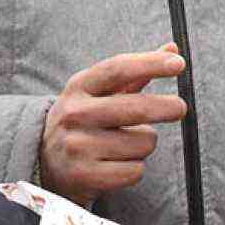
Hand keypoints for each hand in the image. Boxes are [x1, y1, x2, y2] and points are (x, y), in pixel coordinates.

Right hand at [39, 46, 187, 206]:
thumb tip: (172, 48)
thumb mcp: (99, 92)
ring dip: (143, 145)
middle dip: (165, 107)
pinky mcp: (84, 176)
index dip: (151, 64)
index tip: (178, 63)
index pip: (118, 69)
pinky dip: (134, 169)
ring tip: (124, 145)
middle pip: (135, 108)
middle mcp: (75, 114)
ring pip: (141, 143)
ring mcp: (78, 146)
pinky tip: (117, 165)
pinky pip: (134, 171)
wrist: (44, 161)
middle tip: (179, 108)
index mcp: (80, 86)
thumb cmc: (84, 120)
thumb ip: (137, 72)